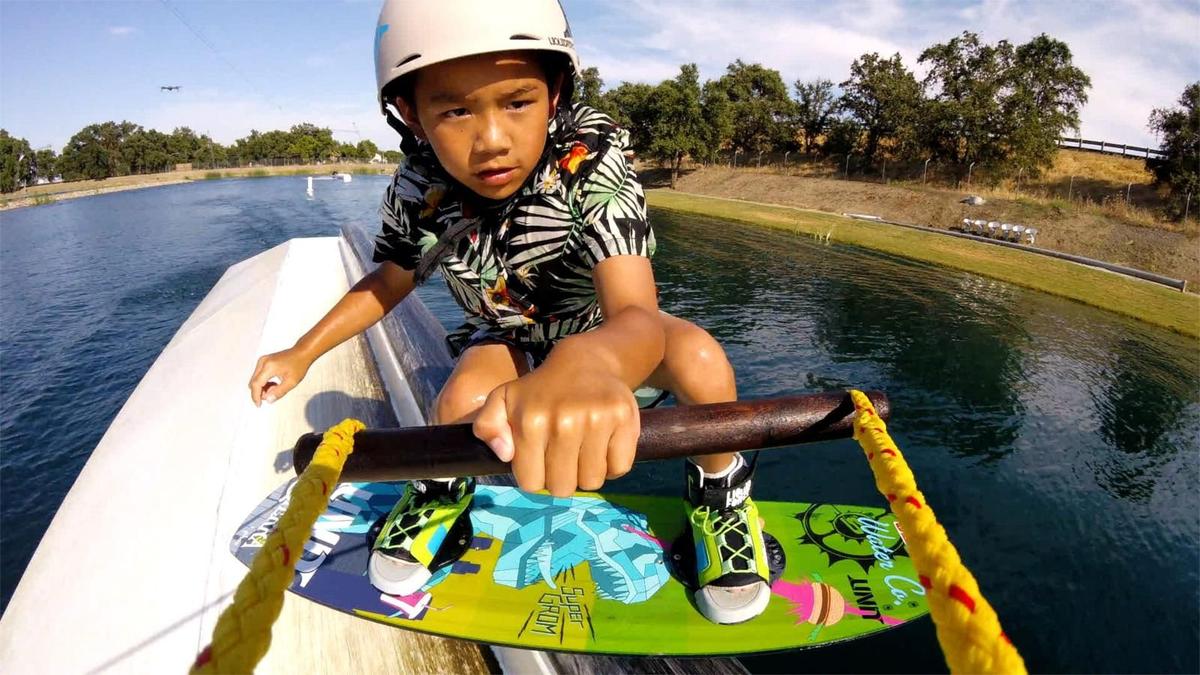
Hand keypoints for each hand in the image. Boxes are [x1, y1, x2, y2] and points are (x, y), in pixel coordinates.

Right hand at [248, 347, 312, 405]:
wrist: (302, 352)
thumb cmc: (299, 365)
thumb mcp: (292, 382)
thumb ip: (279, 392)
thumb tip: (268, 400)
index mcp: (269, 367)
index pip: (256, 384)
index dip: (256, 396)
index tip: (258, 405)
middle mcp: (263, 362)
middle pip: (253, 382)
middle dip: (260, 392)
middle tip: (272, 395)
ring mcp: (262, 360)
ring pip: (255, 380)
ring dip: (263, 387)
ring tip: (277, 387)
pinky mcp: (264, 361)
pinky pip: (259, 375)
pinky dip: (264, 382)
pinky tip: (275, 384)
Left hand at [473, 365, 639, 496]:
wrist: (585, 363)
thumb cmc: (540, 390)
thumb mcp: (503, 400)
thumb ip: (488, 425)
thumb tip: (504, 453)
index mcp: (531, 422)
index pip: (532, 484)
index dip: (535, 477)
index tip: (540, 460)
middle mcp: (564, 423)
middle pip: (563, 488)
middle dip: (560, 479)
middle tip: (562, 458)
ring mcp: (597, 421)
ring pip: (592, 482)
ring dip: (587, 474)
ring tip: (582, 452)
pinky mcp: (624, 419)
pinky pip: (620, 468)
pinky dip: (613, 465)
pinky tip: (603, 447)